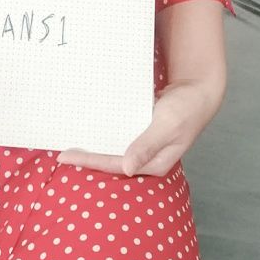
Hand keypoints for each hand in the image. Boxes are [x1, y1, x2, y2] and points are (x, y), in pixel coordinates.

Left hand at [56, 76, 225, 175]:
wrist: (199, 91)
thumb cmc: (186, 108)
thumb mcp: (167, 125)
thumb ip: (147, 145)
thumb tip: (127, 168)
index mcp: (154, 163)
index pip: (114, 166)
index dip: (89, 161)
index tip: (65, 157)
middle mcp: (147, 158)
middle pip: (111, 161)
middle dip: (87, 158)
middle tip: (61, 153)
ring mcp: (144, 145)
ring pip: (113, 150)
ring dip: (93, 146)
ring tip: (70, 143)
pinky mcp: (142, 133)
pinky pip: (119, 136)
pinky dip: (104, 133)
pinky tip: (90, 129)